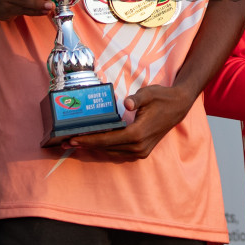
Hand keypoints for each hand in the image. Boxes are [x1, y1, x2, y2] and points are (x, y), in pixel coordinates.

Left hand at [67, 84, 196, 158]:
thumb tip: (126, 103)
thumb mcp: (149, 93)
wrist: (178, 107)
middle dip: (86, 144)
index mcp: (138, 133)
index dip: (89, 140)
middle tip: (65, 142)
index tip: (73, 139)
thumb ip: (136, 99)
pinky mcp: (142, 150)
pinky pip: (119, 150)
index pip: (108, 139)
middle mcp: (138, 146)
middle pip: (107, 147)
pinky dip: (106, 146)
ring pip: (112, 151)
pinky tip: (94, 141)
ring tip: (76, 142)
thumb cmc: (162, 98)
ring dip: (94, 147)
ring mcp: (141, 151)